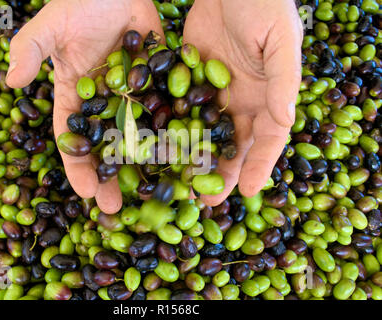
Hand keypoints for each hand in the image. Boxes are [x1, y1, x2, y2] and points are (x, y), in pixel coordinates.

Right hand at [6, 0, 162, 213]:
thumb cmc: (80, 3)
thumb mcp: (49, 25)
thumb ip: (29, 50)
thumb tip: (10, 81)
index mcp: (76, 97)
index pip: (72, 137)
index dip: (77, 164)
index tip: (85, 190)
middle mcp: (105, 104)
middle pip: (105, 146)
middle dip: (109, 176)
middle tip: (113, 207)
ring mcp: (134, 97)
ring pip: (138, 136)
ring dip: (144, 164)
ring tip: (151, 193)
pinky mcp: (160, 84)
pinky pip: (168, 111)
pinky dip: (175, 133)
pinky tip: (183, 157)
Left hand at [183, 0, 302, 205]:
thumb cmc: (265, 6)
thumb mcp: (280, 41)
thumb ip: (283, 81)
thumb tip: (286, 120)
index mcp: (267, 98)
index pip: (267, 139)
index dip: (260, 166)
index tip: (249, 191)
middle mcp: (239, 103)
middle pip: (231, 145)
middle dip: (221, 173)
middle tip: (208, 201)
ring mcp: (211, 95)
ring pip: (202, 135)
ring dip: (193, 160)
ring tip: (181, 185)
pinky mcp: (186, 82)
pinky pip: (178, 111)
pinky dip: (170, 131)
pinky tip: (160, 151)